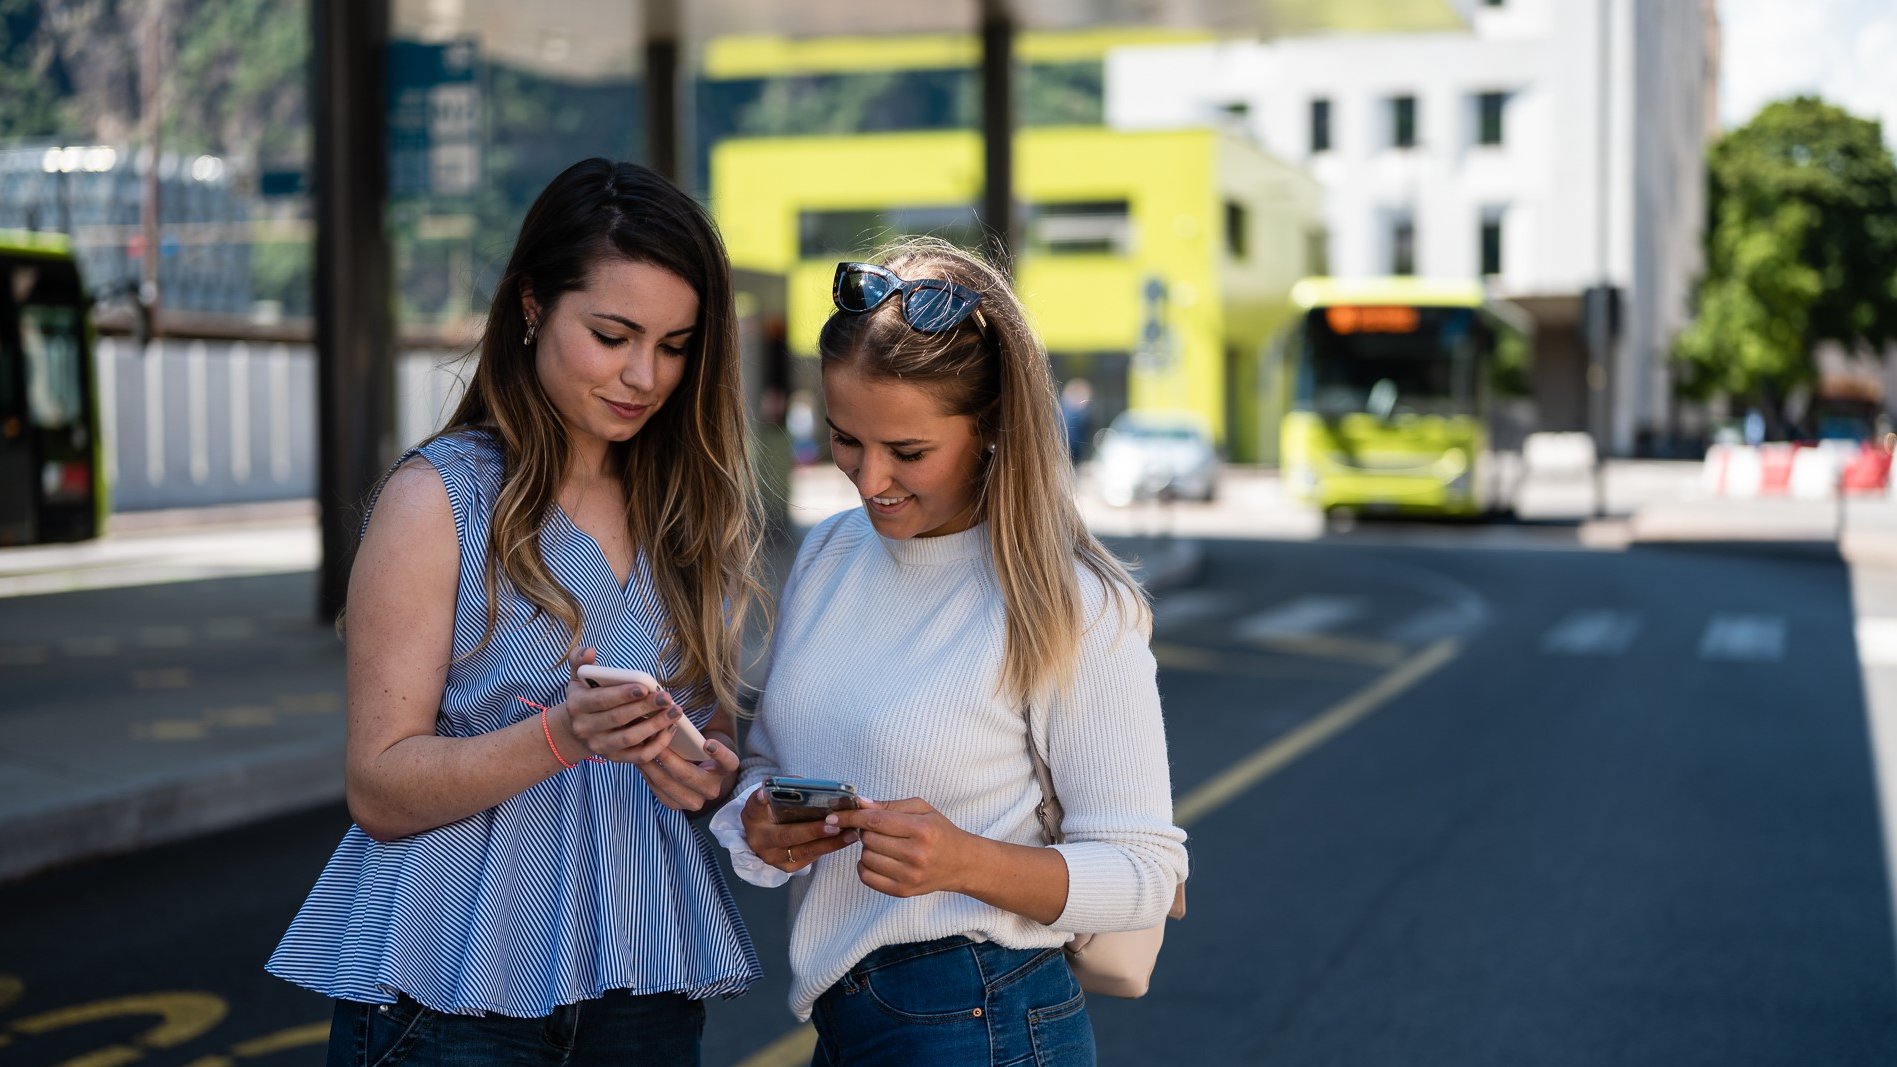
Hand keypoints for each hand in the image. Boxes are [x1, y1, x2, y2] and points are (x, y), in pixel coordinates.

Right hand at [560, 647, 677, 763]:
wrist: (576, 729)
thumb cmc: (585, 696)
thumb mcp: (578, 677)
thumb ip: (580, 660)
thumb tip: (590, 651)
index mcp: (577, 705)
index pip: (601, 700)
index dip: (622, 694)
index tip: (644, 687)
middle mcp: (585, 728)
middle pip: (619, 719)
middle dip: (645, 708)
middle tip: (667, 698)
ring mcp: (599, 746)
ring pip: (630, 739)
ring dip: (655, 726)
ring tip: (675, 712)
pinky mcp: (614, 758)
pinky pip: (639, 756)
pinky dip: (657, 745)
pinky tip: (670, 729)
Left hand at [634, 733, 739, 812]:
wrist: (698, 773)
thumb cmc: (700, 750)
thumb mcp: (704, 741)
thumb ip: (695, 735)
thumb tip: (672, 721)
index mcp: (725, 769)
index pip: (729, 762)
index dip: (720, 754)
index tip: (708, 743)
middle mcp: (713, 788)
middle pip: (688, 774)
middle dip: (666, 757)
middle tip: (652, 740)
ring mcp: (695, 801)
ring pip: (668, 785)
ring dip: (651, 766)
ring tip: (640, 749)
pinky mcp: (677, 806)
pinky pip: (658, 792)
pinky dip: (647, 775)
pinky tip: (640, 762)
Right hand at [739, 785, 859, 873]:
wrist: (768, 834)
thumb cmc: (776, 810)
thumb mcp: (774, 798)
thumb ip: (787, 790)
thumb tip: (807, 784)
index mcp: (753, 815)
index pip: (755, 805)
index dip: (760, 800)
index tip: (765, 793)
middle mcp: (759, 838)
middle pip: (786, 835)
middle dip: (812, 831)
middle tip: (834, 825)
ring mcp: (772, 856)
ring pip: (802, 851)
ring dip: (829, 843)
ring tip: (850, 833)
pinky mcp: (786, 867)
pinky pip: (809, 858)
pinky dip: (827, 848)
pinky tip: (844, 840)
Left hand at [829, 798, 977, 898]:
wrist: (962, 863)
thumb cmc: (940, 833)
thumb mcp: (922, 809)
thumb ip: (890, 805)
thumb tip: (860, 803)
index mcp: (921, 829)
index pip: (875, 821)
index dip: (851, 816)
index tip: (835, 815)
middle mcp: (915, 854)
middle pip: (868, 839)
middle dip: (865, 831)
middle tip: (878, 830)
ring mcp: (909, 876)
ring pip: (866, 858)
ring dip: (868, 849)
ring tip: (884, 845)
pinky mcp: (903, 891)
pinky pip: (867, 878)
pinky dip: (865, 867)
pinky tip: (878, 860)